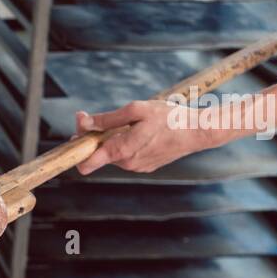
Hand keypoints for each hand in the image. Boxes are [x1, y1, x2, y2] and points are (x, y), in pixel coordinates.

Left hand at [73, 100, 219, 175]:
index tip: (78, 132)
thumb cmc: (169, 117)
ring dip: (111, 138)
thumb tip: (83, 123)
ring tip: (127, 122)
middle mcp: (127, 163)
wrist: (199, 131)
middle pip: (98, 153)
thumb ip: (107, 119)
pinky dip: (125, 143)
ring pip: (113, 153)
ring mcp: (137, 167)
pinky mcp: (145, 165)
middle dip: (94, 136)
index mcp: (122, 151)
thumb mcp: (136, 110)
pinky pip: (127, 155)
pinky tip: (139, 131)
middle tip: (93, 116)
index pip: (86, 163)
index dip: (77, 148)